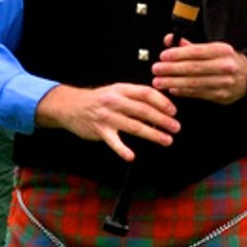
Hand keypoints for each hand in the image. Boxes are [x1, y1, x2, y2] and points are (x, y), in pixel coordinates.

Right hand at [34, 82, 178, 160]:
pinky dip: (122, 150)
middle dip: (162, 120)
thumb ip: (136, 95)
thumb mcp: (116, 91)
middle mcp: (115, 101)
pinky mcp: (100, 131)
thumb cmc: (99, 99)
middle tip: (176, 127)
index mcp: (122, 89)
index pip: (146, 93)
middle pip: (143, 110)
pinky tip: (131, 156)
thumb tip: (162, 102)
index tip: (173, 111)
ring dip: (153, 134)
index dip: (162, 102)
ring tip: (166, 140)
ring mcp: (107, 116)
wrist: (71, 106)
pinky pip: (114, 142)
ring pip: (134, 126)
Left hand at [152, 37, 246, 102]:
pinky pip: (198, 94)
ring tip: (159, 81)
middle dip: (172, 69)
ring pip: (194, 83)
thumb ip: (190, 46)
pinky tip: (173, 89)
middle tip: (156, 70)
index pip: (197, 52)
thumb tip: (169, 40)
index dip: (178, 54)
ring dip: (173, 82)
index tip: (163, 56)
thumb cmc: (227, 60)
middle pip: (194, 68)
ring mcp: (224, 82)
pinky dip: (183, 92)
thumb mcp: (212, 49)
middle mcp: (225, 66)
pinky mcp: (222, 96)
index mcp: (222, 50)